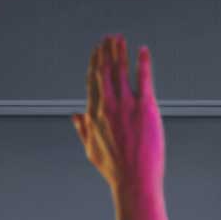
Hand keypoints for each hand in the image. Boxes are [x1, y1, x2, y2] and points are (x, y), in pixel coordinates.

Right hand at [72, 36, 164, 218]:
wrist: (134, 182)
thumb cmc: (114, 170)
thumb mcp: (91, 150)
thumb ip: (83, 130)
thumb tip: (75, 116)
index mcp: (94, 115)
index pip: (93, 82)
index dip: (94, 63)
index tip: (96, 51)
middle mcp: (108, 107)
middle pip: (105, 71)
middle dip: (105, 51)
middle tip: (108, 37)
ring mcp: (126, 106)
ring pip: (121, 71)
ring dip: (120, 52)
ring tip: (120, 39)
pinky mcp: (145, 109)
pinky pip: (143, 79)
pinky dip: (142, 63)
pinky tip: (142, 50)